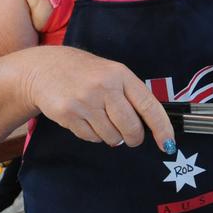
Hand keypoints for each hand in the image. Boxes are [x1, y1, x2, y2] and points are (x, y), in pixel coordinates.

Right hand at [23, 46, 174, 151]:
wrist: (45, 68)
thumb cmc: (86, 73)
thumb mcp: (113, 74)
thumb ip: (131, 95)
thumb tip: (152, 126)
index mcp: (121, 75)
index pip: (149, 106)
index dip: (162, 128)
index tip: (168, 144)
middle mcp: (104, 87)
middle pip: (131, 127)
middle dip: (134, 138)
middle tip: (131, 137)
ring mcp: (85, 101)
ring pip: (111, 136)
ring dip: (112, 136)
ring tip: (102, 120)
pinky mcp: (67, 113)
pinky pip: (91, 137)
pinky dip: (93, 135)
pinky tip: (86, 119)